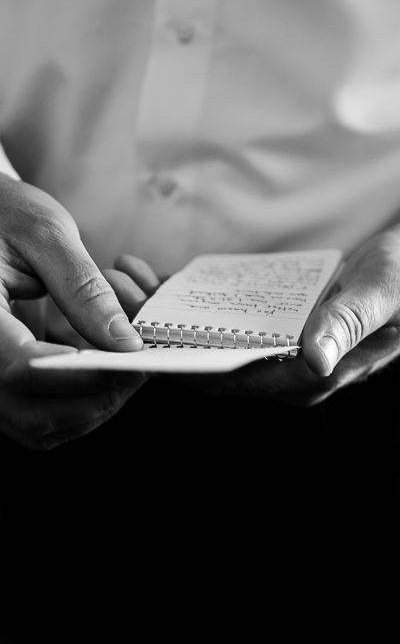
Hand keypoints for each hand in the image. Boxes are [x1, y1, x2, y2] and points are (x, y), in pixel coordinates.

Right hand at [0, 173, 144, 448]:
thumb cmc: (3, 216)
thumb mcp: (43, 233)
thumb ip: (83, 287)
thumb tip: (125, 340)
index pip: (21, 368)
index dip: (81, 373)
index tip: (131, 360)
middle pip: (30, 413)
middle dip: (95, 399)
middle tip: (140, 369)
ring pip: (36, 428)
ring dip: (91, 410)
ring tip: (128, 372)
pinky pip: (35, 423)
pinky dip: (76, 412)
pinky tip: (105, 381)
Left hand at [109, 221, 399, 406]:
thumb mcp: (387, 292)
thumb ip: (350, 323)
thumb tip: (315, 359)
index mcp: (310, 377)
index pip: (231, 379)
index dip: (180, 361)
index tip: (135, 335)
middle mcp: (286, 373)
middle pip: (208, 362)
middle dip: (159, 332)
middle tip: (115, 290)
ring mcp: (278, 351)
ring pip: (209, 341)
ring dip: (167, 314)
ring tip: (125, 274)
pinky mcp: (275, 328)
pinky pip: (224, 320)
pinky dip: (190, 300)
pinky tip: (159, 274)